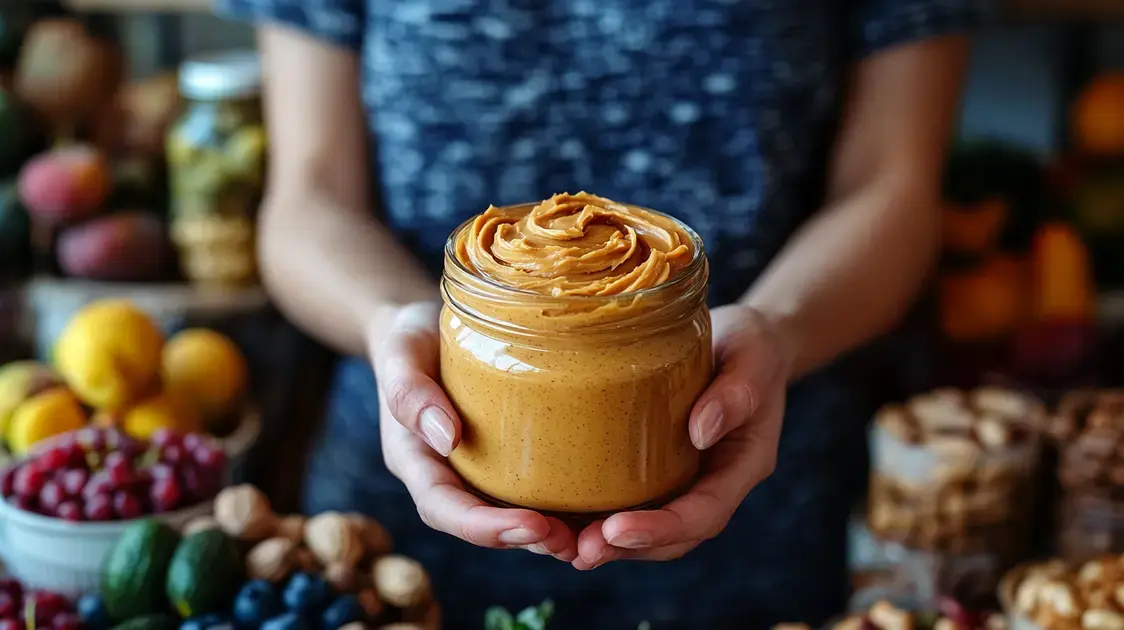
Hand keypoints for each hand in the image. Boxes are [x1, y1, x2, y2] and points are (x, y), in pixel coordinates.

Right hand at [369, 302, 578, 560]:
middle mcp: (449, 474)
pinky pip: (535, 484)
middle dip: (525, 538)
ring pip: (512, 513)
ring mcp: (480, 468)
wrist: (426, 323)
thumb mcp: (401, 352)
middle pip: (483, 523)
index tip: (530, 525)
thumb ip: (410, 392)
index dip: (484, 527)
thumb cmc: (411, 336)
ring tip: (592, 536)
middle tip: (569, 541)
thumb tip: (446, 438)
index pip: (444, 508)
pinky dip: (565, 503)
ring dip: (551, 532)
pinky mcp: (510, 454)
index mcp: (417, 459)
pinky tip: (604, 503)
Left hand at [571, 304, 793, 568]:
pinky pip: (625, 502)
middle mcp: (709, 485)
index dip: (661, 529)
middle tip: (579, 550)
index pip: (704, 515)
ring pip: (644, 531)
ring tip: (558, 543)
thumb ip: (733, 395)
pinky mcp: (653, 468)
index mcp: (740, 468)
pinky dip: (591, 517)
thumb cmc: (750, 348)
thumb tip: (700, 431)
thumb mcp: (751, 360)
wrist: (742, 342)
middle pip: (670, 538)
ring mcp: (681, 481)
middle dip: (624, 548)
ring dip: (601, 543)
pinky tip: (555, 517)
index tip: (618, 529)